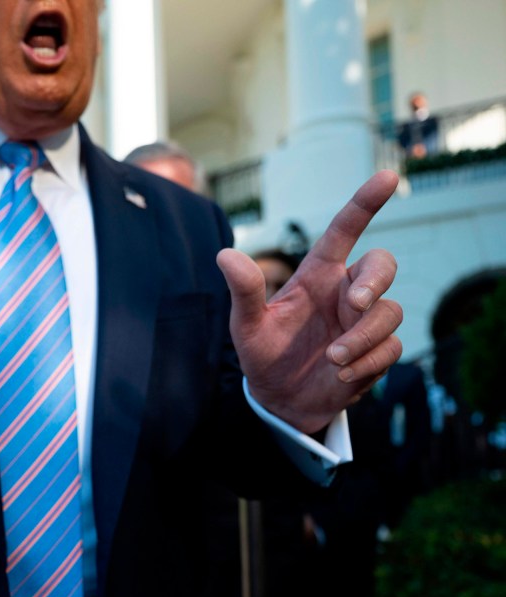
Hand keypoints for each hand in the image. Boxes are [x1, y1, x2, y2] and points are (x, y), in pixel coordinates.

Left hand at [216, 170, 402, 433]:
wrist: (281, 400)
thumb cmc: (263, 354)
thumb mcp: (247, 325)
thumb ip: (244, 291)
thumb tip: (224, 254)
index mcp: (317, 275)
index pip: (345, 230)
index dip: (365, 203)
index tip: (386, 177)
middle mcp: (345, 292)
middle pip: (384, 264)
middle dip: (377, 280)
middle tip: (353, 303)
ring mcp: (364, 321)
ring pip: (390, 311)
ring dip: (363, 337)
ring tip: (332, 359)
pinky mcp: (377, 351)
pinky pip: (391, 348)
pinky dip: (368, 362)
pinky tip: (342, 375)